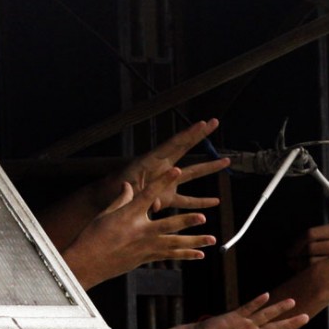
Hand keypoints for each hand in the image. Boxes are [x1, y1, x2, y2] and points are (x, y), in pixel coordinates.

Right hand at [62, 168, 215, 288]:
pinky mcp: (146, 258)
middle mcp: (140, 231)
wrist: (86, 263)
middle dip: (186, 221)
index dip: (163, 181)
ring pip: (174, 244)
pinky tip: (199, 254)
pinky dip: (185, 255)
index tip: (176, 170)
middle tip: (203, 217)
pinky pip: (170, 256)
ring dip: (194, 242)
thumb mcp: (106, 213)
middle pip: (168, 225)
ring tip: (212, 239)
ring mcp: (145, 247)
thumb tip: (130, 185)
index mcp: (129, 215)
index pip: (149, 194)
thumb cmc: (93, 235)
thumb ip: (122, 198)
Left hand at [95, 119, 230, 211]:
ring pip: (192, 174)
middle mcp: (161, 168)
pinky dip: (200, 201)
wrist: (102, 201)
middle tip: (215, 123)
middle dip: (200, 136)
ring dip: (208, 168)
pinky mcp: (166, 197)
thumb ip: (144, 198)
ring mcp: (166, 182)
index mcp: (151, 161)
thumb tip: (157, 206)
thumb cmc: (111, 192)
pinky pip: (187, 199)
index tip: (204, 123)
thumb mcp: (127, 192)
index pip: (174, 144)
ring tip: (226, 161)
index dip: (190, 134)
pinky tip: (215, 202)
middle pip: (185, 148)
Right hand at [185, 293, 309, 328]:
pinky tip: (267, 296)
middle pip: (276, 328)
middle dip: (291, 323)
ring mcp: (246, 324)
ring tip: (292, 302)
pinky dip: (257, 302)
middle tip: (306, 317)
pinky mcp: (235, 316)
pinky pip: (248, 307)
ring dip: (278, 309)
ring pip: (266, 315)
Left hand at [287, 184, 328, 271]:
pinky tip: (300, 269)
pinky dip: (304, 271)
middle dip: (296, 252)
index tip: (291, 247)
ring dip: (299, 262)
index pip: (310, 234)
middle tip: (289, 254)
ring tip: (293, 262)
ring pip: (311, 260)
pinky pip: (314, 270)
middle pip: (309, 248)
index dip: (297, 241)